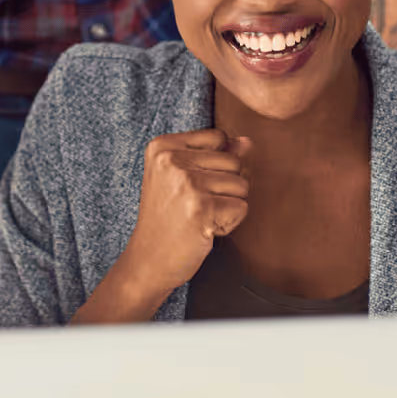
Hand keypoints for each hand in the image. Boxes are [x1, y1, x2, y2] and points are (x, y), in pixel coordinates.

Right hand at [112, 130, 252, 297]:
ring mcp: (186, 183)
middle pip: (233, 161)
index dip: (214, 165)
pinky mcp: (201, 208)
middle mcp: (171, 160)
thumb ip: (215, 153)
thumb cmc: (167, 218)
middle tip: (192, 205)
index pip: (218, 137)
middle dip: (223, 187)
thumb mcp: (182, 177)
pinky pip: (242, 207)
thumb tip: (247, 142)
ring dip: (227, 205)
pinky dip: (229, 223)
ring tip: (199, 216)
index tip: (187, 186)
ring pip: (241, 184)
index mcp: (162, 146)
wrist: (148, 260)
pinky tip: (204, 229)